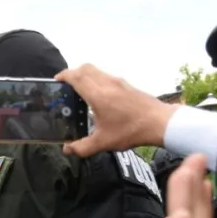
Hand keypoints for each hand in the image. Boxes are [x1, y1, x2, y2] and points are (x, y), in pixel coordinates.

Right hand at [53, 64, 178, 157]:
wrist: (159, 123)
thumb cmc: (130, 131)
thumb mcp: (103, 142)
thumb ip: (82, 147)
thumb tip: (67, 150)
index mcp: (98, 95)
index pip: (76, 76)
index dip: (63, 76)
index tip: (56, 80)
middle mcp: (107, 83)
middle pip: (85, 67)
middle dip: (73, 72)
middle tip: (66, 85)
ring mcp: (118, 82)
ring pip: (96, 70)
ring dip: (85, 75)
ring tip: (80, 90)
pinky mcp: (126, 85)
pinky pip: (106, 76)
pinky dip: (96, 79)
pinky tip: (98, 96)